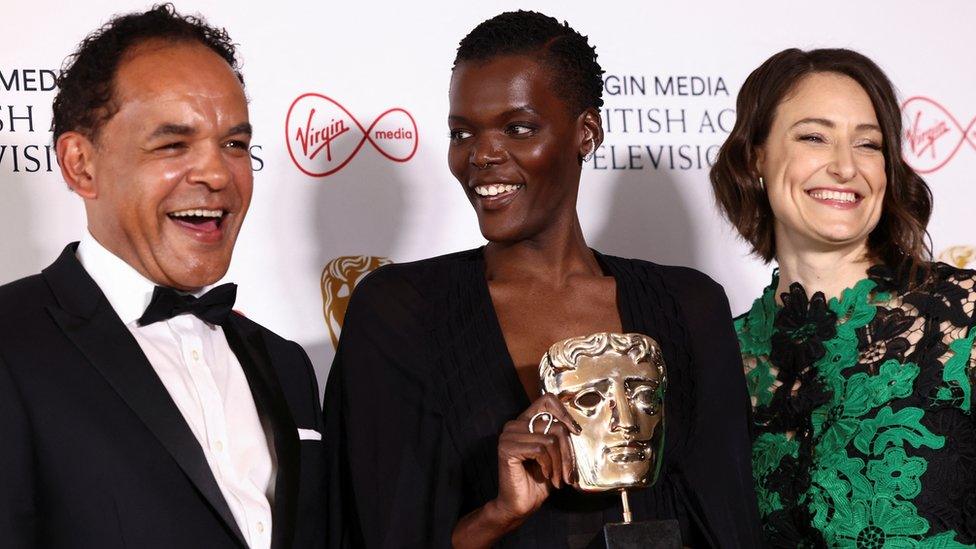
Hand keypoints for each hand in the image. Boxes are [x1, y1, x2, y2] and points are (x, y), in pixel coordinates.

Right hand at [493, 394, 580, 521]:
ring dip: (559, 463)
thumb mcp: (554, 455)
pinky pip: (539, 450)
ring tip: (559, 478)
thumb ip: (559, 437)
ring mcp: (509, 435)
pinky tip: (546, 476)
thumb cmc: (538, 481)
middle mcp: (515, 424)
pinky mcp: (507, 448)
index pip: (547, 400)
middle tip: (569, 473)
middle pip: (554, 425)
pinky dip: (548, 465)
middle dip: (567, 452)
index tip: (576, 431)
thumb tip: (576, 428)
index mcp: (525, 422)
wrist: (520, 504)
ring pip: (549, 439)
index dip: (565, 412)